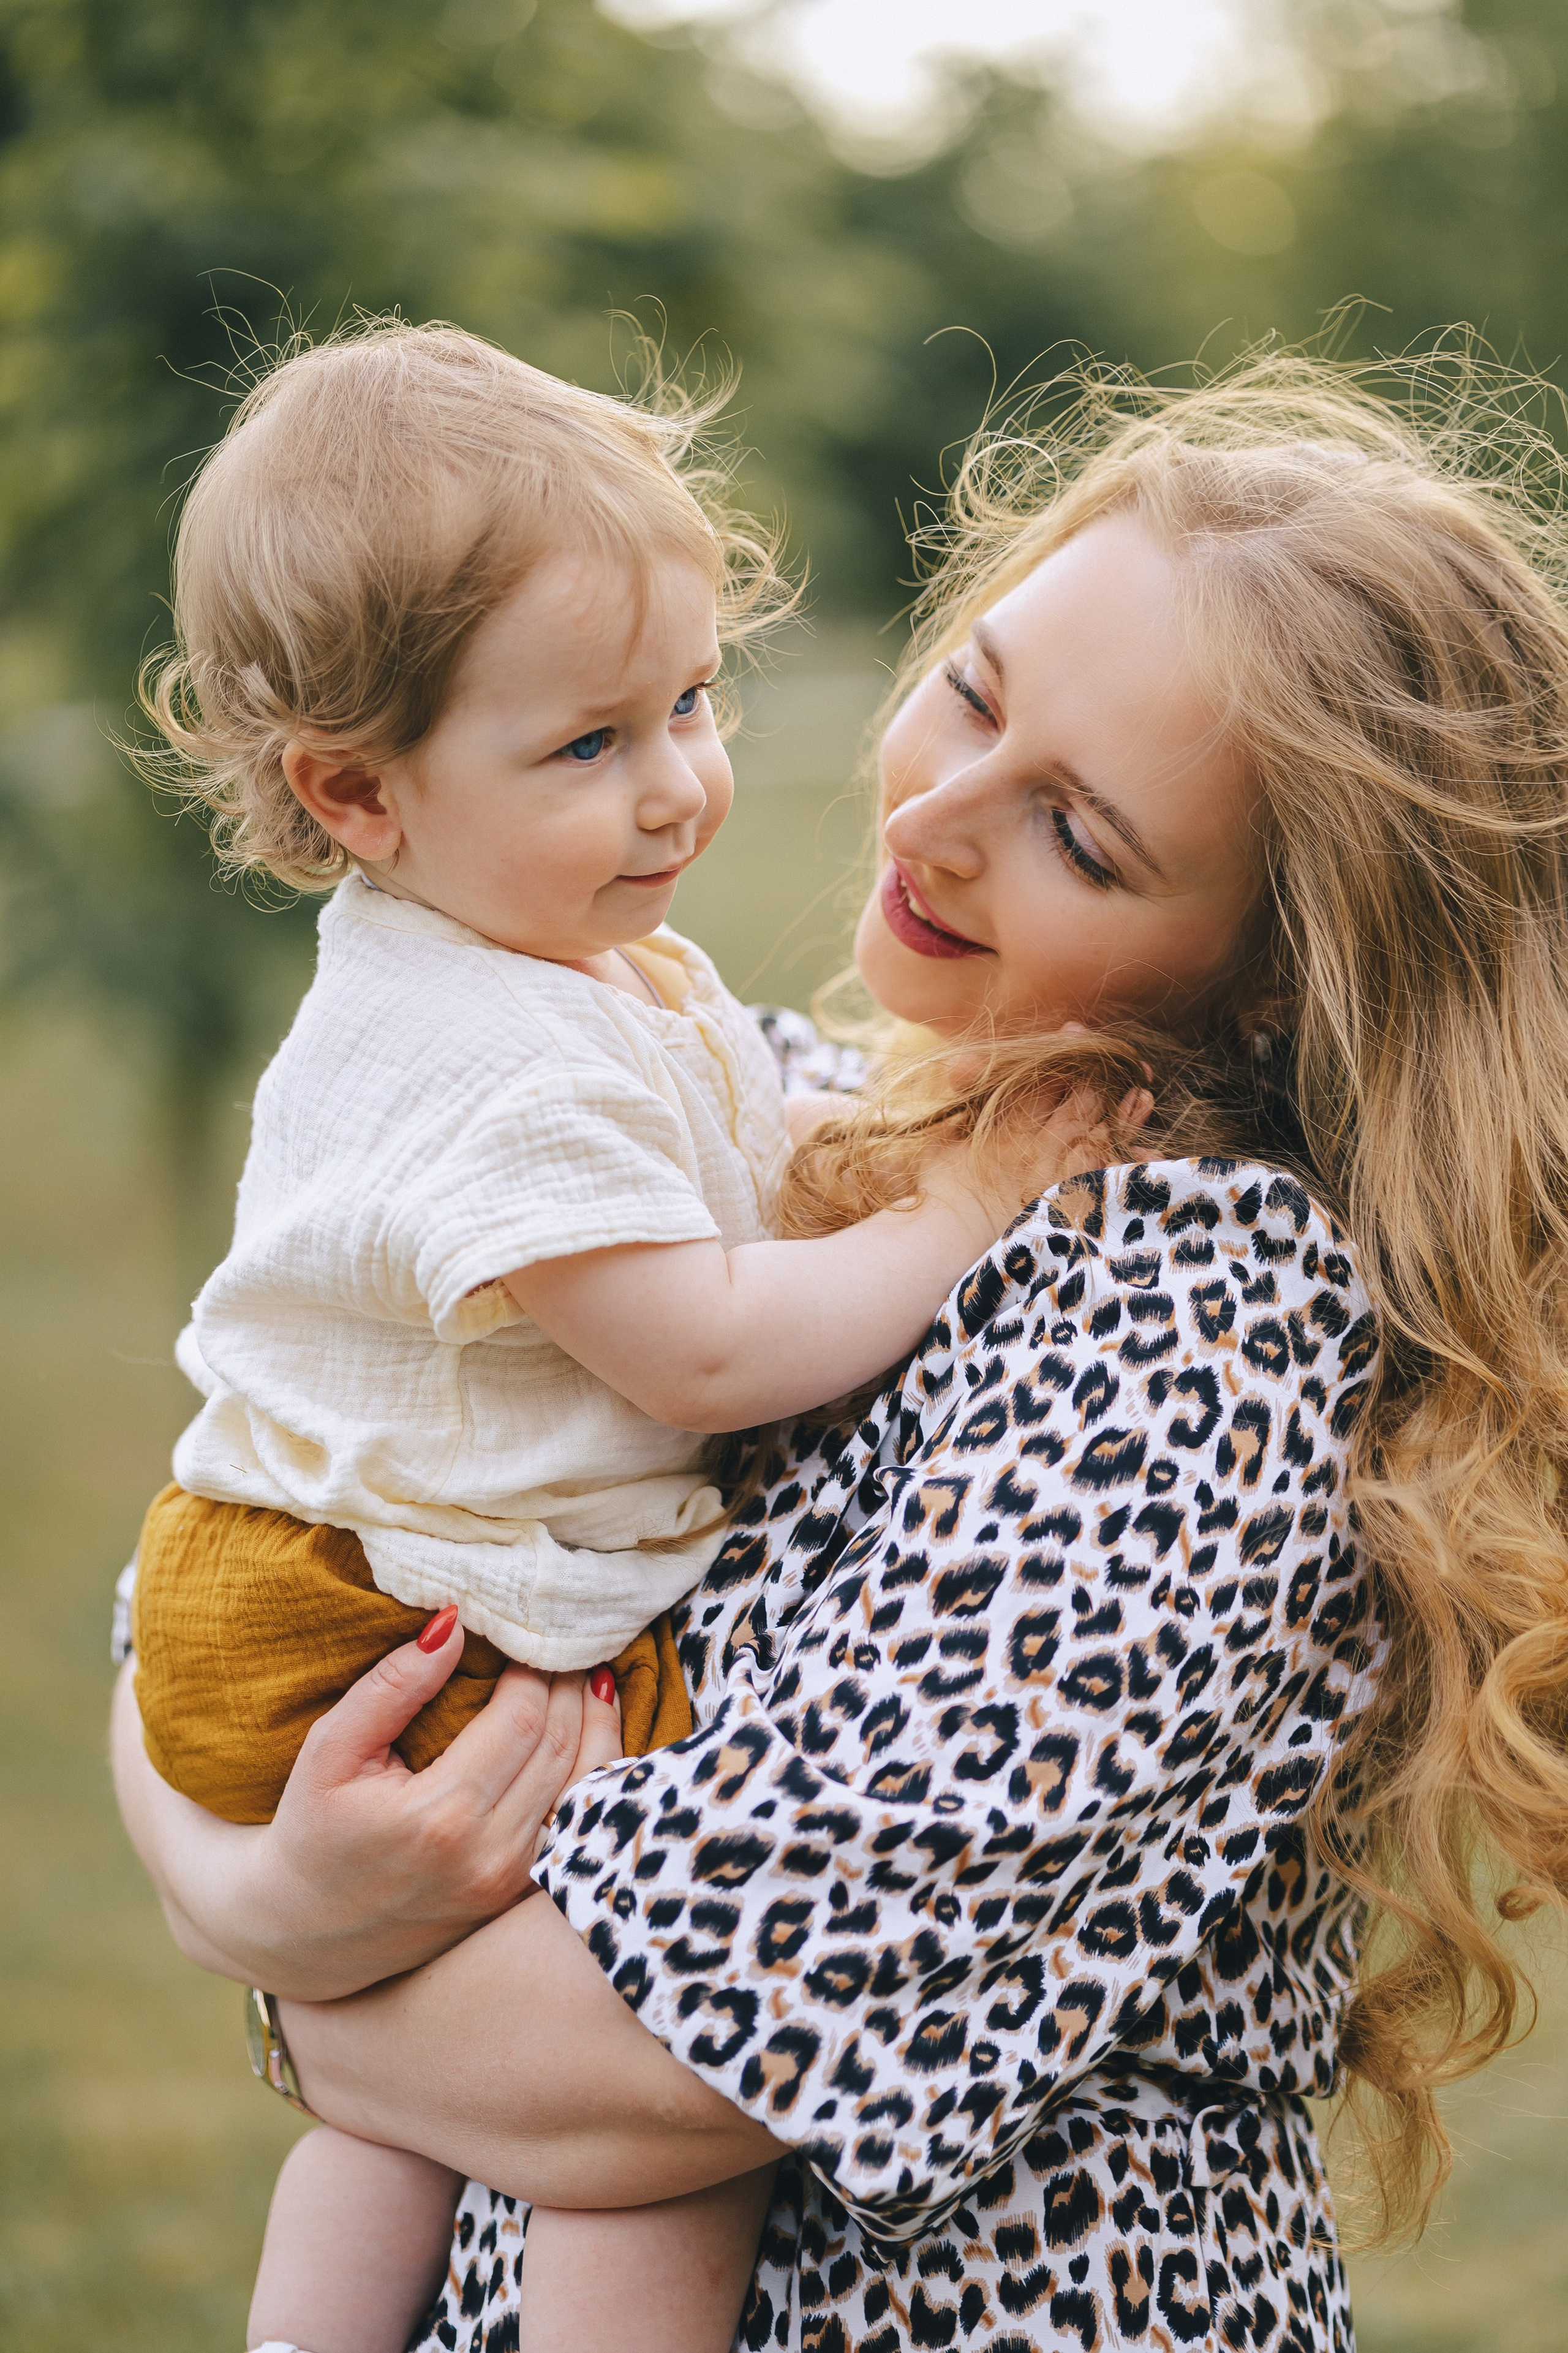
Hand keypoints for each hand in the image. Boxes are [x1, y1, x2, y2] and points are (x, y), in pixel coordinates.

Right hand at [111, 1615, 624, 2001]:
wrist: (302, 1932)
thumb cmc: (311, 1829)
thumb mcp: (329, 1750)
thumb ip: (391, 1686)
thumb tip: (452, 1625)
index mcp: (440, 1817)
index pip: (522, 1718)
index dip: (535, 1668)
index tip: (529, 1632)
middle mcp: (488, 1855)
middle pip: (559, 1746)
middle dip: (567, 1686)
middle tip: (564, 1642)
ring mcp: (510, 1883)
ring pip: (582, 1783)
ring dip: (592, 1722)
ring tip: (587, 1675)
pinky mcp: (518, 1896)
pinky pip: (575, 1821)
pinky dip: (591, 1769)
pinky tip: (589, 1729)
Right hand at [923, 1071, 1153, 1243]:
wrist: (945, 1244)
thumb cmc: (938, 1194)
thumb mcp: (942, 1145)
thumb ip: (962, 1115)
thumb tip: (964, 1084)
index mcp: (1009, 1125)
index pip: (1044, 1078)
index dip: (1064, 1052)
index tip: (1075, 1033)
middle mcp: (1039, 1145)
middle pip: (1081, 1102)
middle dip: (1103, 1080)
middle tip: (1130, 1067)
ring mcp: (1058, 1175)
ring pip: (1100, 1133)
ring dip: (1124, 1115)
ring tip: (1144, 1097)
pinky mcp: (1070, 1205)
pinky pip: (1107, 1177)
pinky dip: (1128, 1160)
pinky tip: (1149, 1151)